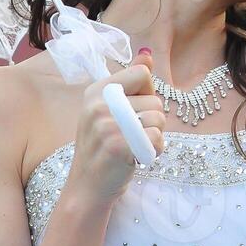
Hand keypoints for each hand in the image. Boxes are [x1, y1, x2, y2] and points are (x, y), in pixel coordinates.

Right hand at [65, 47, 165, 208]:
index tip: (135, 113)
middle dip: (153, 121)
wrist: (87, 189)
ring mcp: (107, 124)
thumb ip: (128, 84)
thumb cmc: (101, 152)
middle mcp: (99, 104)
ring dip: (155, 137)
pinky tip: (140, 157)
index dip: (147, 94)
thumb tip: (147, 55)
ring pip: (159, 118)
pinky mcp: (119, 144)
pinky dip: (155, 150)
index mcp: (96, 91)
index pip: (141, 74)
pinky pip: (156, 138)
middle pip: (154, 100)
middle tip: (135, 138)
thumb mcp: (107, 113)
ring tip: (137, 148)